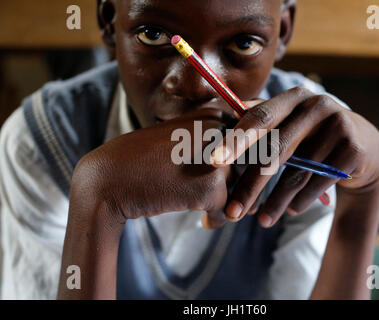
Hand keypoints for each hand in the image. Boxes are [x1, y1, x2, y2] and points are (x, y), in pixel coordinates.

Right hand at [71, 107, 236, 227]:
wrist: (110, 178)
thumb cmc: (144, 158)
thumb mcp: (184, 137)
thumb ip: (216, 144)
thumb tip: (252, 169)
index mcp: (214, 114)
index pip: (248, 141)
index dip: (240, 162)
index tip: (227, 176)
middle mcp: (221, 132)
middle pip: (246, 165)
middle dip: (240, 186)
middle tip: (230, 200)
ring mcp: (218, 160)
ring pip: (239, 189)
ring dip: (228, 204)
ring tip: (211, 211)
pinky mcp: (211, 188)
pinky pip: (227, 211)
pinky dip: (217, 219)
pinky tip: (204, 222)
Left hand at [210, 87, 378, 227]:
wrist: (362, 146)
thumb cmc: (311, 135)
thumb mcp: (288, 123)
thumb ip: (258, 123)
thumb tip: (215, 133)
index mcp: (293, 97)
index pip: (259, 117)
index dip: (235, 140)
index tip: (213, 162)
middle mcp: (316, 106)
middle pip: (275, 150)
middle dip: (251, 185)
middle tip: (231, 211)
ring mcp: (338, 125)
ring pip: (297, 172)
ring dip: (275, 201)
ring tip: (261, 221)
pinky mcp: (353, 148)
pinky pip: (318, 182)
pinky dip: (301, 200)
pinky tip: (289, 210)